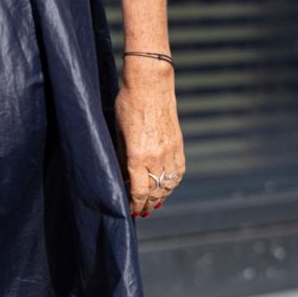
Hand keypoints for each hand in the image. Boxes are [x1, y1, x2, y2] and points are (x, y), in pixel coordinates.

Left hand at [114, 57, 184, 216]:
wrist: (151, 85)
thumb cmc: (127, 105)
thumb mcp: (118, 133)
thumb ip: (121, 158)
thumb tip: (123, 178)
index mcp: (138, 156)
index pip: (139, 191)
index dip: (135, 204)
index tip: (131, 211)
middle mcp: (157, 157)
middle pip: (155, 192)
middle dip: (148, 204)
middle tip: (142, 212)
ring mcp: (171, 151)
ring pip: (169, 184)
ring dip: (161, 196)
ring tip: (154, 203)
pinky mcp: (178, 144)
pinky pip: (178, 172)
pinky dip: (172, 183)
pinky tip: (166, 186)